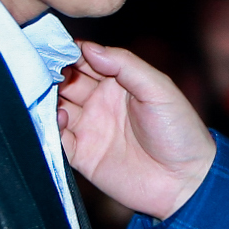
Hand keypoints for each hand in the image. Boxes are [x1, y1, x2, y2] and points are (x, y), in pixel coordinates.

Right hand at [57, 42, 215, 217]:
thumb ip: (125, 64)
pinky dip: (50, 129)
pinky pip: (57, 139)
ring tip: (45, 93)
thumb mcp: (158, 88)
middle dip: (51, 73)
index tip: (55, 47)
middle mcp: (99, 102)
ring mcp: (89, 128)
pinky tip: (57, 119)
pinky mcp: (82, 156)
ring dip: (46, 99)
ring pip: (56, 108)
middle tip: (42, 69)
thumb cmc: (180, 131)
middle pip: (64, 81)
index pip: (84, 60)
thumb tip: (88, 48)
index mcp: (118, 82)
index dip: (69, 52)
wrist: (186, 181)